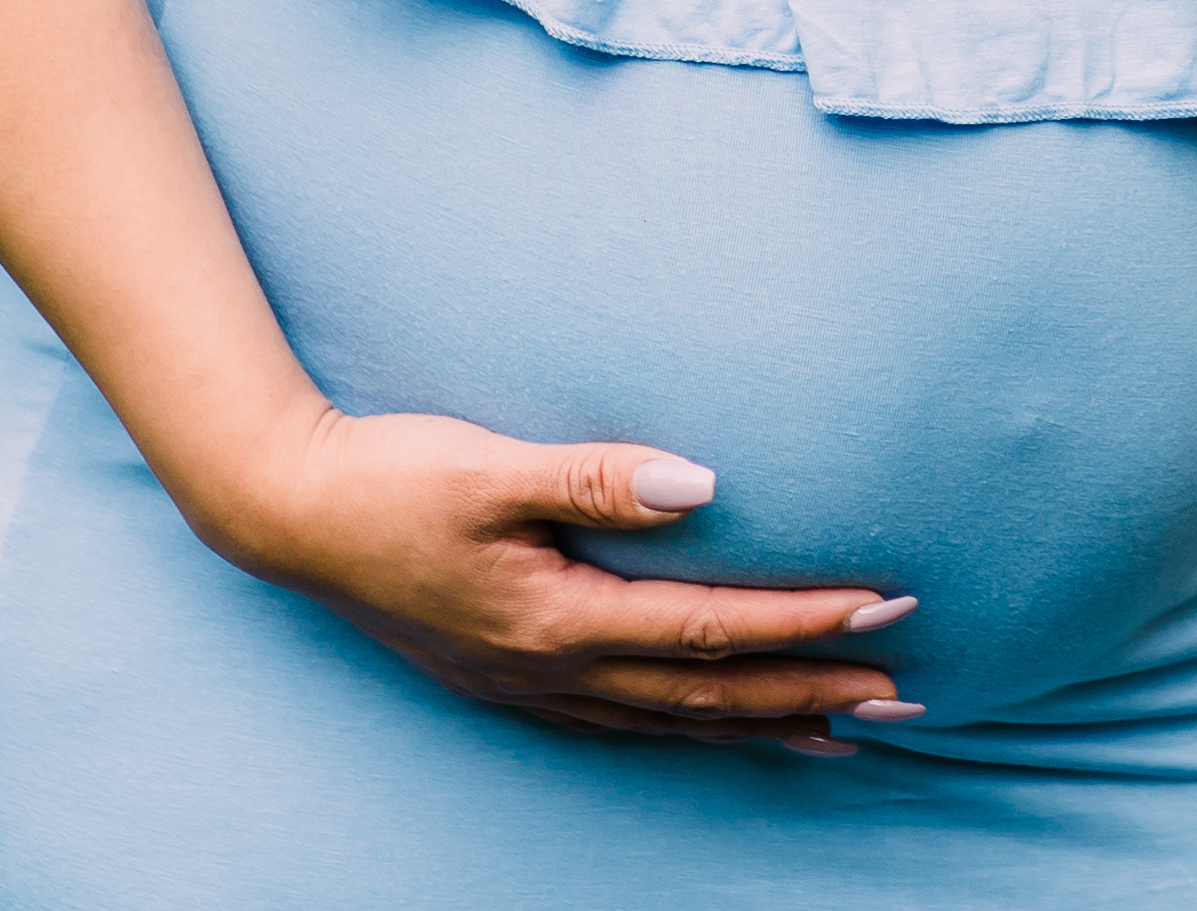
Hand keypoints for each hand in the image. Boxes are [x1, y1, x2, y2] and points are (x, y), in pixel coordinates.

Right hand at [189, 405, 912, 749]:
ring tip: (848, 730)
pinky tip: (725, 727)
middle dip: (813, 693)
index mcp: (557, 618)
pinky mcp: (511, 679)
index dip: (804, 622)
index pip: (711, 628)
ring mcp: (531, 686)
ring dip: (766, 723)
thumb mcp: (488, 466)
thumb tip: (704, 483)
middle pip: (710, 694)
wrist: (289, 515)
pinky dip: (695, 729)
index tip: (888, 606)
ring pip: (674, 721)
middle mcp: (554, 670)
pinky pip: (628, 724)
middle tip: (907, 694)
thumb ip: (596, 476)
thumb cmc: (390, 477)